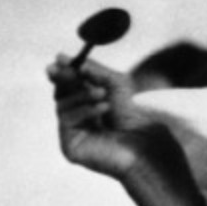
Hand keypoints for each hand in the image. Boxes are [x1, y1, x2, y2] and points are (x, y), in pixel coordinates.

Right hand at [46, 54, 171, 178]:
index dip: (62, 73)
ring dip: (81, 95)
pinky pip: (66, 122)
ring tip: (102, 94)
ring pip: (62, 106)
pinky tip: (103, 108)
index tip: (59, 60)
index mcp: (86, 105)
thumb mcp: (115, 84)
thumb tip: (61, 57)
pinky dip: (84, 111)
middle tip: (71, 71)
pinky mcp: (70, 148)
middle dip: (65, 80)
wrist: (147, 143)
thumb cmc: (134, 116)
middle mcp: (77, 120)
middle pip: (59, 95)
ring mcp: (73, 135)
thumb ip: (92, 70)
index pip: (67, 86)